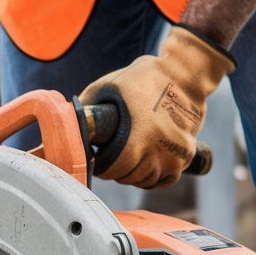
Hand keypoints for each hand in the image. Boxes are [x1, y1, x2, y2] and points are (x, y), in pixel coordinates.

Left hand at [80, 26, 234, 187]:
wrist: (185, 74)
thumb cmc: (144, 78)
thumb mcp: (108, 87)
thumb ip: (87, 107)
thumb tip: (68, 124)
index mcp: (138, 138)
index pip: (114, 170)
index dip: (102, 166)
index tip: (99, 158)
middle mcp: (159, 152)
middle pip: (129, 177)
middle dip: (117, 169)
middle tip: (112, 155)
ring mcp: (176, 156)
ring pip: (147, 180)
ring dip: (135, 173)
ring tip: (130, 156)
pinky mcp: (187, 155)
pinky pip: (166, 179)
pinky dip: (155, 175)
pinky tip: (147, 163)